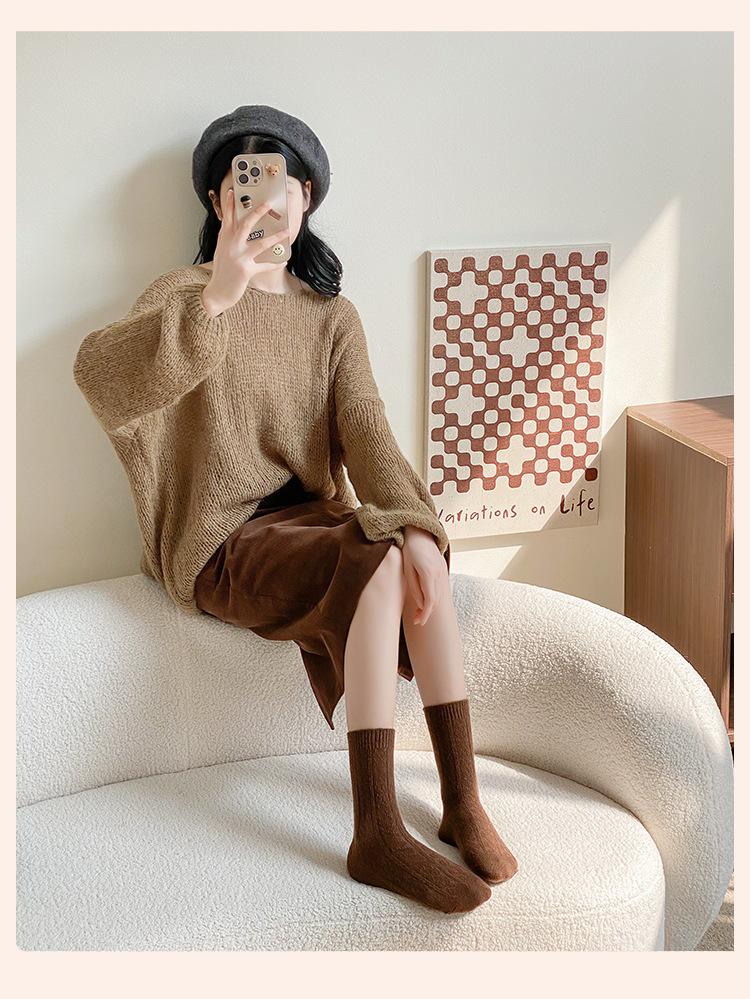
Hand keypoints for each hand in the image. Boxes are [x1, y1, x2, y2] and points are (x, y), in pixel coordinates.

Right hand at [201, 188, 290, 314]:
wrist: (216, 293)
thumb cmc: (222, 271)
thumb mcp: (222, 251)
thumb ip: (229, 238)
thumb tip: (237, 227)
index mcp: (224, 239)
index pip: (227, 218)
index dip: (229, 204)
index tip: (233, 191)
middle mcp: (230, 245)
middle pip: (245, 224)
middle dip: (257, 213)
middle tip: (268, 204)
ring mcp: (238, 257)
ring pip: (260, 243)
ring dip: (276, 237)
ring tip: (287, 231)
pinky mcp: (246, 270)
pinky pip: (264, 265)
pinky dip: (275, 263)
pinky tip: (284, 261)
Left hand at [402, 525, 445, 625]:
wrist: (420, 532)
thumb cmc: (409, 550)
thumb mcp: (407, 569)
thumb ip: (414, 588)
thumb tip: (421, 604)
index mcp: (429, 573)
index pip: (429, 600)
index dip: (425, 614)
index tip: (418, 622)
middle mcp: (439, 573)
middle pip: (436, 600)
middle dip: (427, 612)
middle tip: (416, 620)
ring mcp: (442, 570)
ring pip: (439, 595)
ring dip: (430, 605)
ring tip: (419, 612)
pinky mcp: (442, 568)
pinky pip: (439, 587)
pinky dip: (433, 596)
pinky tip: (425, 599)